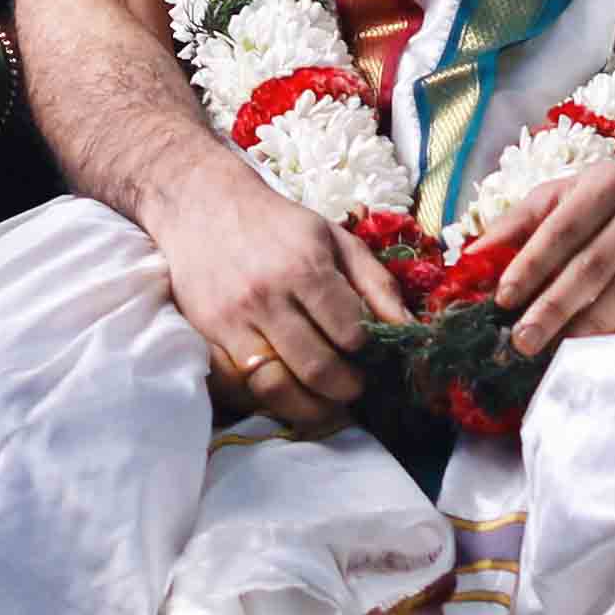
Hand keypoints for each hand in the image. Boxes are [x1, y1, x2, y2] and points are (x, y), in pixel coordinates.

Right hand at [150, 157, 403, 438]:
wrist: (203, 207)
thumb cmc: (278, 225)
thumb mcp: (335, 239)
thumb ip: (376, 283)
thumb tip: (411, 329)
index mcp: (304, 267)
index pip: (349, 333)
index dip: (366, 349)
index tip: (368, 351)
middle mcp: (266, 296)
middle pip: (317, 369)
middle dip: (346, 388)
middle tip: (354, 386)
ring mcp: (232, 320)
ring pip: (276, 387)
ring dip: (310, 407)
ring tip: (326, 402)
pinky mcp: (207, 335)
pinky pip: (242, 385)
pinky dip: (270, 397)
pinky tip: (288, 391)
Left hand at [492, 137, 614, 346]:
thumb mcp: (574, 188)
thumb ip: (523, 219)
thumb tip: (472, 256)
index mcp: (607, 182)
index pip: (563, 228)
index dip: (532, 264)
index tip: (503, 298)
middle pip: (595, 264)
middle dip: (554, 306)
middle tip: (522, 340)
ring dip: (593, 323)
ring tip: (560, 348)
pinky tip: (605, 343)